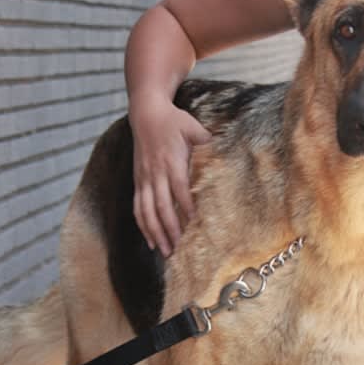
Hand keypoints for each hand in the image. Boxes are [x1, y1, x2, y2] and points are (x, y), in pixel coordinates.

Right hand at [129, 93, 209, 256]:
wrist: (146, 112)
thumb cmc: (174, 120)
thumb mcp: (193, 126)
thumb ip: (208, 141)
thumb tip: (225, 152)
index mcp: (172, 160)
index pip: (179, 188)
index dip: (186, 207)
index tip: (194, 225)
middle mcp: (156, 172)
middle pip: (162, 206)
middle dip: (170, 229)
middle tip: (180, 250)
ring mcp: (144, 178)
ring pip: (147, 211)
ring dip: (156, 232)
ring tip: (165, 252)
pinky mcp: (138, 181)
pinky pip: (138, 207)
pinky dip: (143, 225)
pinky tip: (150, 240)